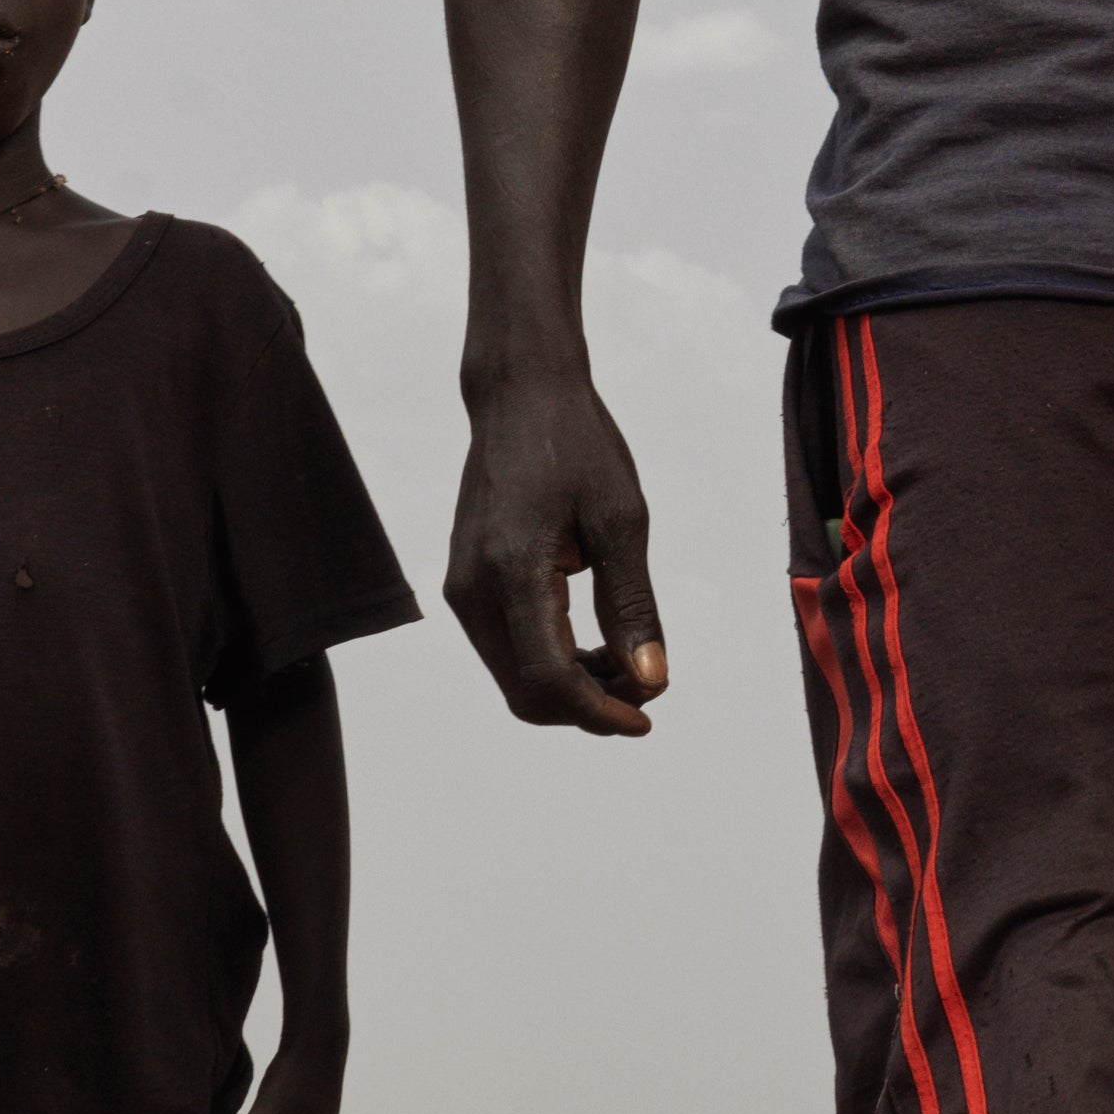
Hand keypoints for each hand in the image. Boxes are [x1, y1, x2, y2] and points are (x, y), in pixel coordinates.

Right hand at [447, 366, 669, 734]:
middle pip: (526, 693)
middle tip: (647, 683)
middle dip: (588, 706)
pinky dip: (550, 663)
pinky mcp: (466, 583)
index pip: (549, 680)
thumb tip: (650, 677)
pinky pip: (505, 650)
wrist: (520, 397)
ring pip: (514, 678)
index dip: (599, 712)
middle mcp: (474, 590)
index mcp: (512, 573)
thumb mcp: (622, 521)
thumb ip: (633, 604)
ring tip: (627, 659)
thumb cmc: (577, 446)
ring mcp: (463, 589)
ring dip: (571, 688)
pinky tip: (593, 642)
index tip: (646, 716)